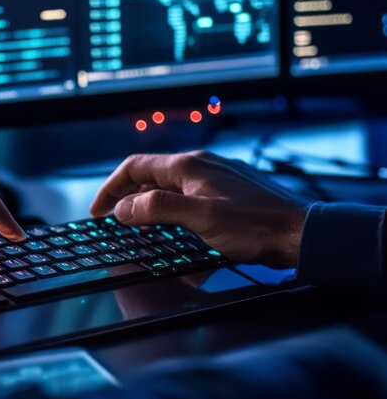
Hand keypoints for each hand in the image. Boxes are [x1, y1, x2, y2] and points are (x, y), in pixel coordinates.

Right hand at [90, 151, 311, 267]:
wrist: (301, 233)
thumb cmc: (254, 226)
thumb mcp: (200, 219)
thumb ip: (158, 209)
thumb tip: (123, 208)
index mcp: (188, 166)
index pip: (135, 167)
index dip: (110, 188)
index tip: (98, 211)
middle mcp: (199, 166)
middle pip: (150, 175)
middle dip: (127, 198)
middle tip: (112, 221)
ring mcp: (214, 177)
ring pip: (169, 187)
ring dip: (149, 205)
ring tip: (138, 228)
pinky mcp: (227, 191)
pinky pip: (189, 197)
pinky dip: (172, 211)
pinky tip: (176, 231)